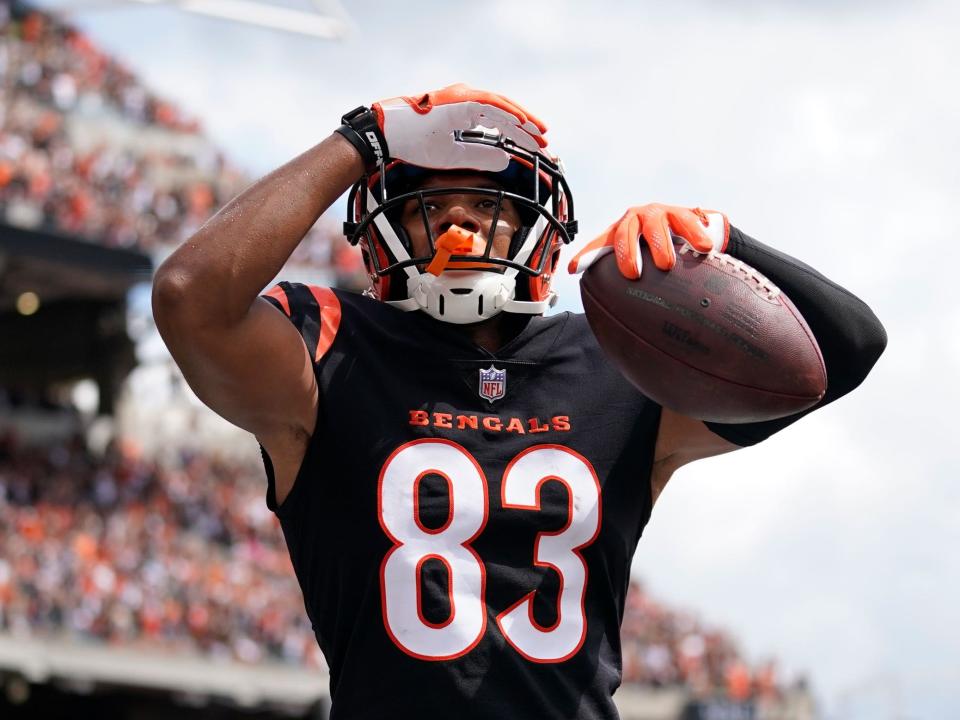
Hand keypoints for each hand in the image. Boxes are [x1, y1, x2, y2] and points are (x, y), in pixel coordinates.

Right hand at [339, 84, 546, 172]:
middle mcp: (467, 100)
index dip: (519, 134)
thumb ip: (480, 155)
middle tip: (544, 142)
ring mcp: (464, 97)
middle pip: (505, 113)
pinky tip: (523, 125)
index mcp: (465, 111)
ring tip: (540, 134)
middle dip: (527, 128)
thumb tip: (506, 159)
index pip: (499, 121)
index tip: (535, 147)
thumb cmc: (415, 144)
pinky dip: (509, 114)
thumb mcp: (454, 155)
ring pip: (503, 107)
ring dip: (523, 121)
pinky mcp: (461, 99)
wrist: (390, 134)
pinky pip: (491, 105)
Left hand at [567, 204, 728, 278]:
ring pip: (654, 228)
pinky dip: (694, 236)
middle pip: (622, 234)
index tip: (573, 269)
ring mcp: (657, 214)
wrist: (695, 229)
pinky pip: (686, 223)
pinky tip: (703, 248)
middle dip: (626, 254)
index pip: (600, 245)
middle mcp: (634, 221)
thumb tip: (622, 324)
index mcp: (620, 233)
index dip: (587, 256)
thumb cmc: (663, 251)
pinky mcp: (680, 212)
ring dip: (659, 246)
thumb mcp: (645, 263)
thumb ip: (635, 284)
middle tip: (632, 274)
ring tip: (666, 264)